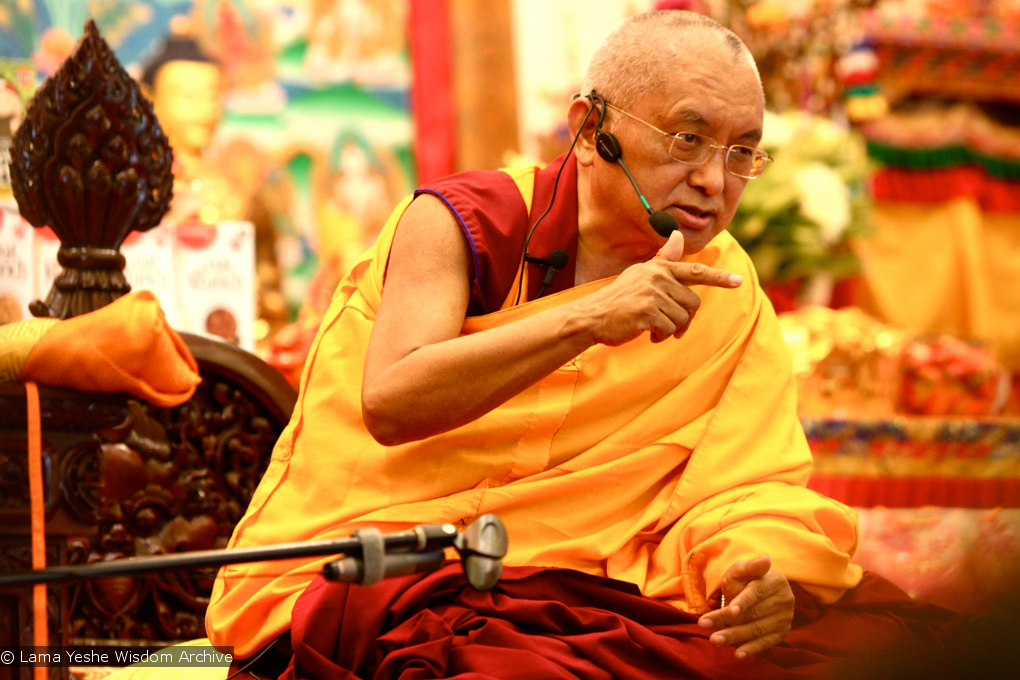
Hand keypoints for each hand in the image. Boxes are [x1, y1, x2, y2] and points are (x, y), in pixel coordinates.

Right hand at [577, 231, 741, 345]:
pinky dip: (661, 336)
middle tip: (669, 327)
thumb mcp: (641, 275)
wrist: (592, 316)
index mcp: (659, 268)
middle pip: (692, 303)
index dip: (718, 278)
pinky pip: (670, 329)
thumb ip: (663, 259)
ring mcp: (652, 294)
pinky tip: (648, 334)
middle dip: (684, 319)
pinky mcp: (647, 311)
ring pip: (682, 319)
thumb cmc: (619, 299)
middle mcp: (657, 277)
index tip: (738, 282)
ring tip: (653, 328)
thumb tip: (678, 236)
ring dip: (670, 330)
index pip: (695, 271)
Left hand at [697, 554, 794, 659]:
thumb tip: (765, 559)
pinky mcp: (782, 633)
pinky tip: (738, 655)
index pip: (756, 593)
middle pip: (753, 614)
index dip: (743, 602)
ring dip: (734, 637)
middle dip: (727, 622)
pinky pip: (766, 643)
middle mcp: (784, 600)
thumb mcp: (742, 569)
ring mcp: (785, 618)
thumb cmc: (746, 578)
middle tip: (705, 626)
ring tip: (714, 640)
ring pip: (757, 630)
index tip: (730, 611)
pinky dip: (751, 649)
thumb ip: (750, 566)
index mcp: (775, 581)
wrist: (759, 590)